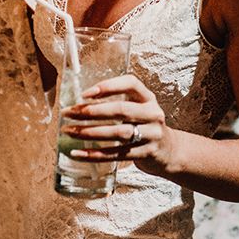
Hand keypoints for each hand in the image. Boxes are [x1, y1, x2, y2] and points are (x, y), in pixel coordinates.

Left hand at [60, 74, 175, 174]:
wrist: (170, 151)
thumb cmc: (145, 126)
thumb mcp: (140, 108)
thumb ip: (119, 102)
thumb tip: (80, 103)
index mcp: (148, 98)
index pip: (130, 84)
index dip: (108, 86)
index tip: (85, 94)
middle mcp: (152, 114)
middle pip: (121, 110)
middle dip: (92, 111)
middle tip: (69, 113)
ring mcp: (151, 135)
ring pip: (118, 133)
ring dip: (89, 132)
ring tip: (69, 131)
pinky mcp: (146, 154)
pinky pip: (116, 155)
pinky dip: (94, 154)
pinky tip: (77, 153)